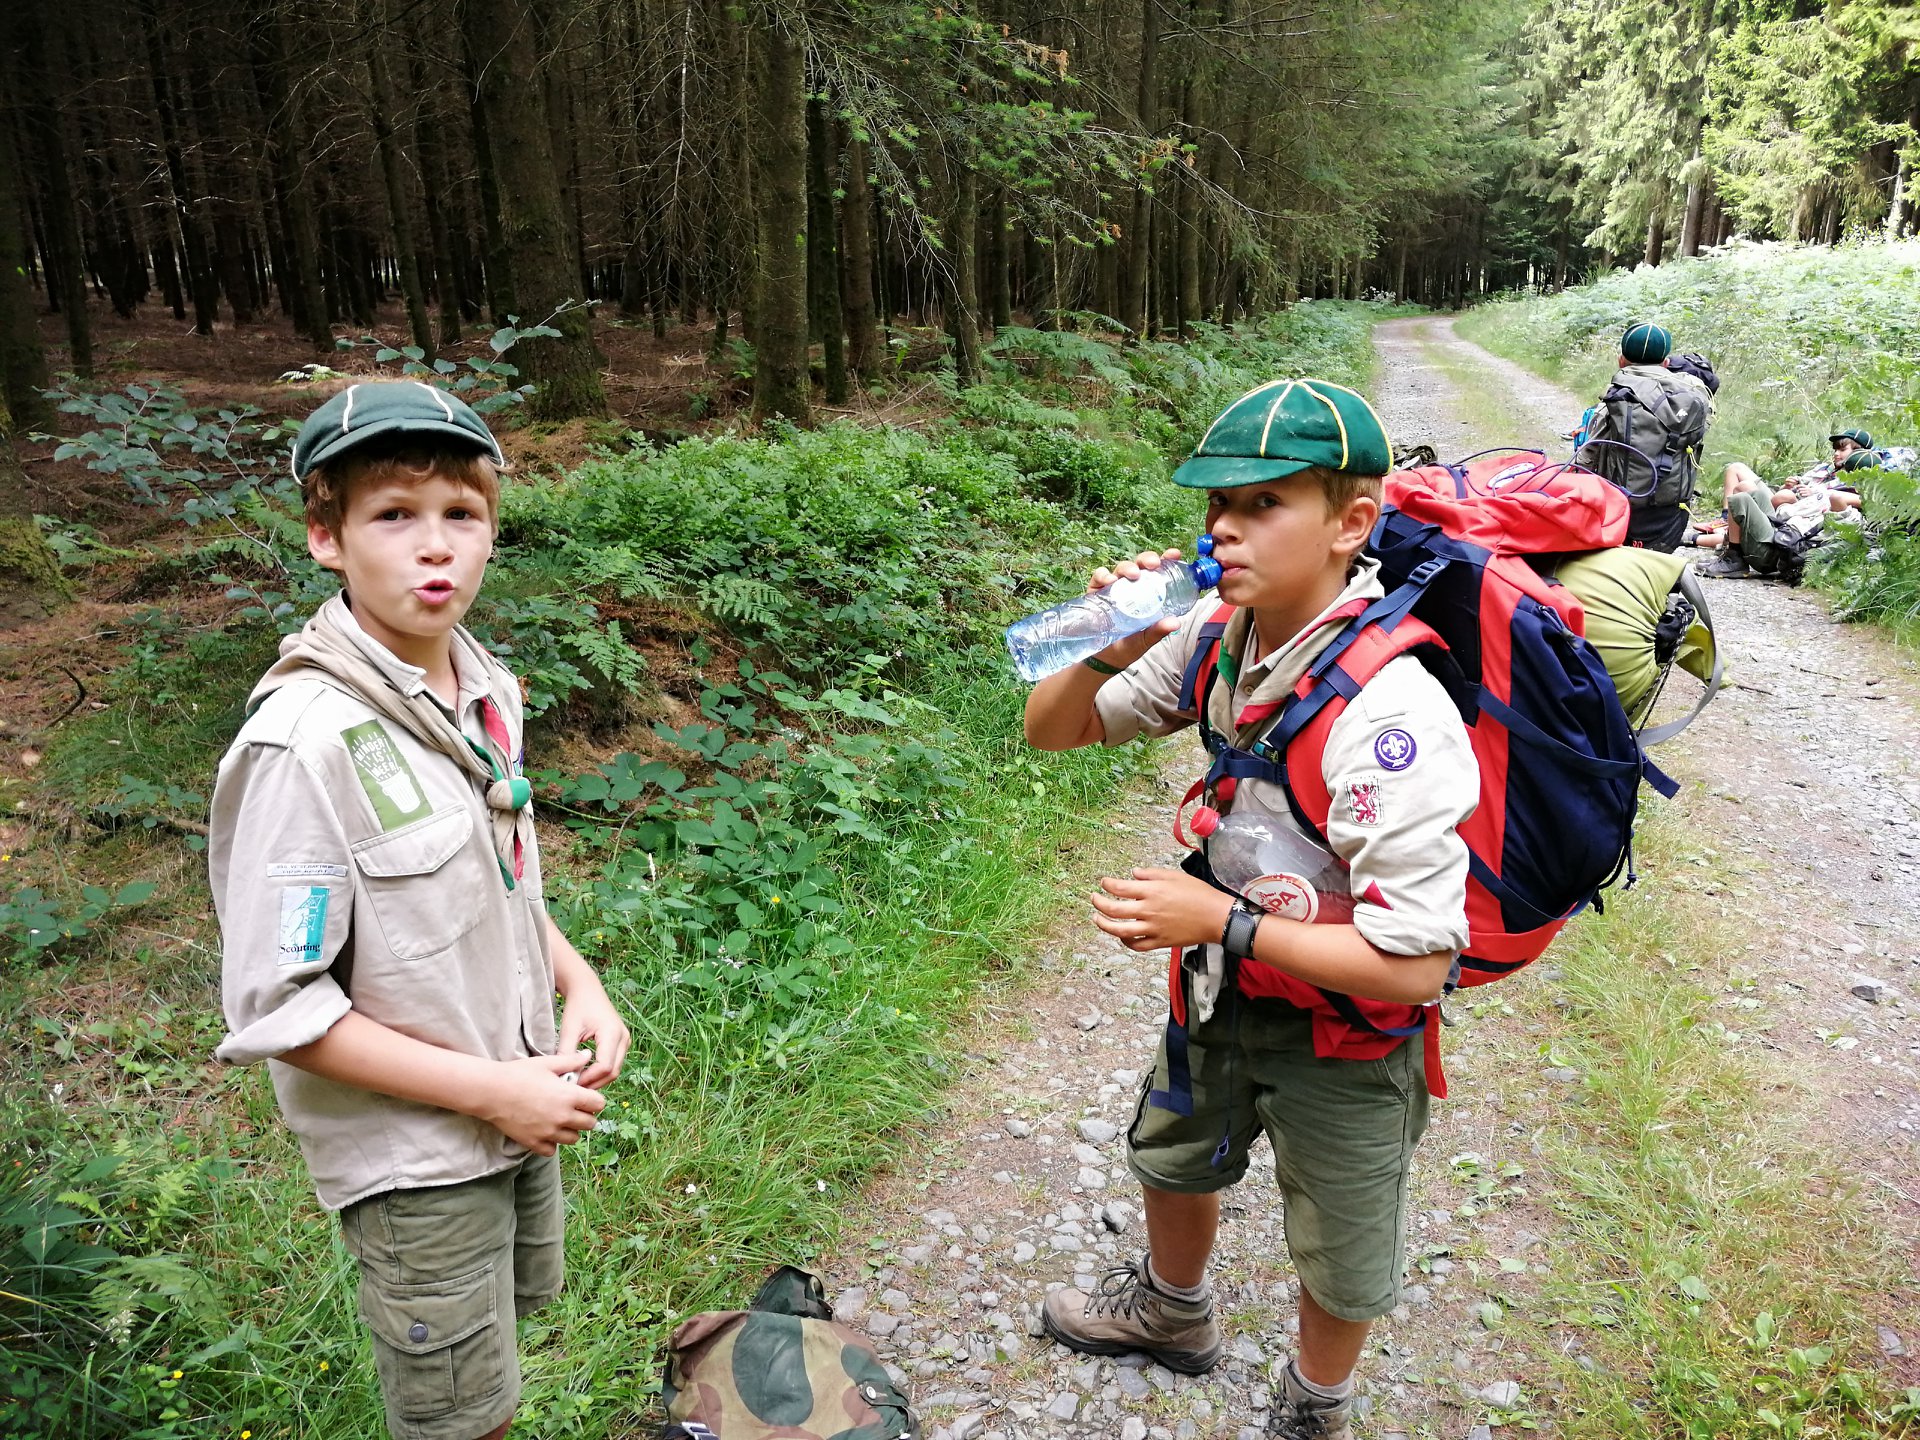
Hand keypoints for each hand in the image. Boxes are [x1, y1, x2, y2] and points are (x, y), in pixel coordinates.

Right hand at [481, 1051, 606, 1154]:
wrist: (491, 1091)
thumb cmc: (519, 1074)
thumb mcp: (547, 1063)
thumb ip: (571, 1061)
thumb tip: (587, 1056)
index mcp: (569, 1096)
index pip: (599, 1104)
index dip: (594, 1100)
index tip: (585, 1096)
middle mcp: (562, 1117)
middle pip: (589, 1124)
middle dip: (585, 1116)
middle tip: (573, 1108)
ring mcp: (548, 1132)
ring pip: (573, 1139)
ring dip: (570, 1130)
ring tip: (559, 1119)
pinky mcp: (533, 1142)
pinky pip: (552, 1150)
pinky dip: (551, 1143)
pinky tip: (545, 1131)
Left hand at [558, 979, 630, 1089]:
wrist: (587, 990)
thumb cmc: (577, 1006)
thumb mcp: (569, 1029)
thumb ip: (567, 1054)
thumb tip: (564, 1078)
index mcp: (612, 1033)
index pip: (605, 1066)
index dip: (589, 1078)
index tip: (571, 1083)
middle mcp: (624, 1038)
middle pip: (614, 1071)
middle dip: (595, 1082)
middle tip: (575, 1088)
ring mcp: (625, 1040)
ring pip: (616, 1070)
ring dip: (598, 1079)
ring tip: (578, 1081)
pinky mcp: (622, 1042)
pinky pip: (614, 1063)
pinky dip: (601, 1072)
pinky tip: (585, 1073)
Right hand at [1085, 548, 1184, 665]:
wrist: (1103, 658)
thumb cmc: (1127, 646)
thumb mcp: (1145, 639)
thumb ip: (1158, 631)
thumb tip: (1175, 622)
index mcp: (1149, 594)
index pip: (1159, 572)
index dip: (1166, 560)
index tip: (1174, 554)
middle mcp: (1132, 588)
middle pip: (1140, 565)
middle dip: (1147, 559)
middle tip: (1153, 564)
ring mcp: (1114, 588)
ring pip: (1121, 568)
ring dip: (1128, 567)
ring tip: (1133, 575)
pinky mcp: (1096, 592)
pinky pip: (1099, 578)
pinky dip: (1103, 575)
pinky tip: (1109, 581)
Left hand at [1090, 867, 1234, 951]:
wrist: (1216, 917)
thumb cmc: (1198, 894)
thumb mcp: (1174, 876)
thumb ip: (1150, 874)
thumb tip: (1132, 874)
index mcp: (1152, 892)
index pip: (1120, 888)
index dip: (1107, 884)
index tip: (1104, 882)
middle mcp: (1149, 911)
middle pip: (1114, 910)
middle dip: (1099, 903)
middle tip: (1094, 898)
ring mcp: (1153, 929)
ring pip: (1120, 931)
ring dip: (1104, 925)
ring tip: (1097, 919)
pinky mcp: (1159, 942)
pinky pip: (1136, 945)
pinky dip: (1125, 941)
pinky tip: (1121, 935)